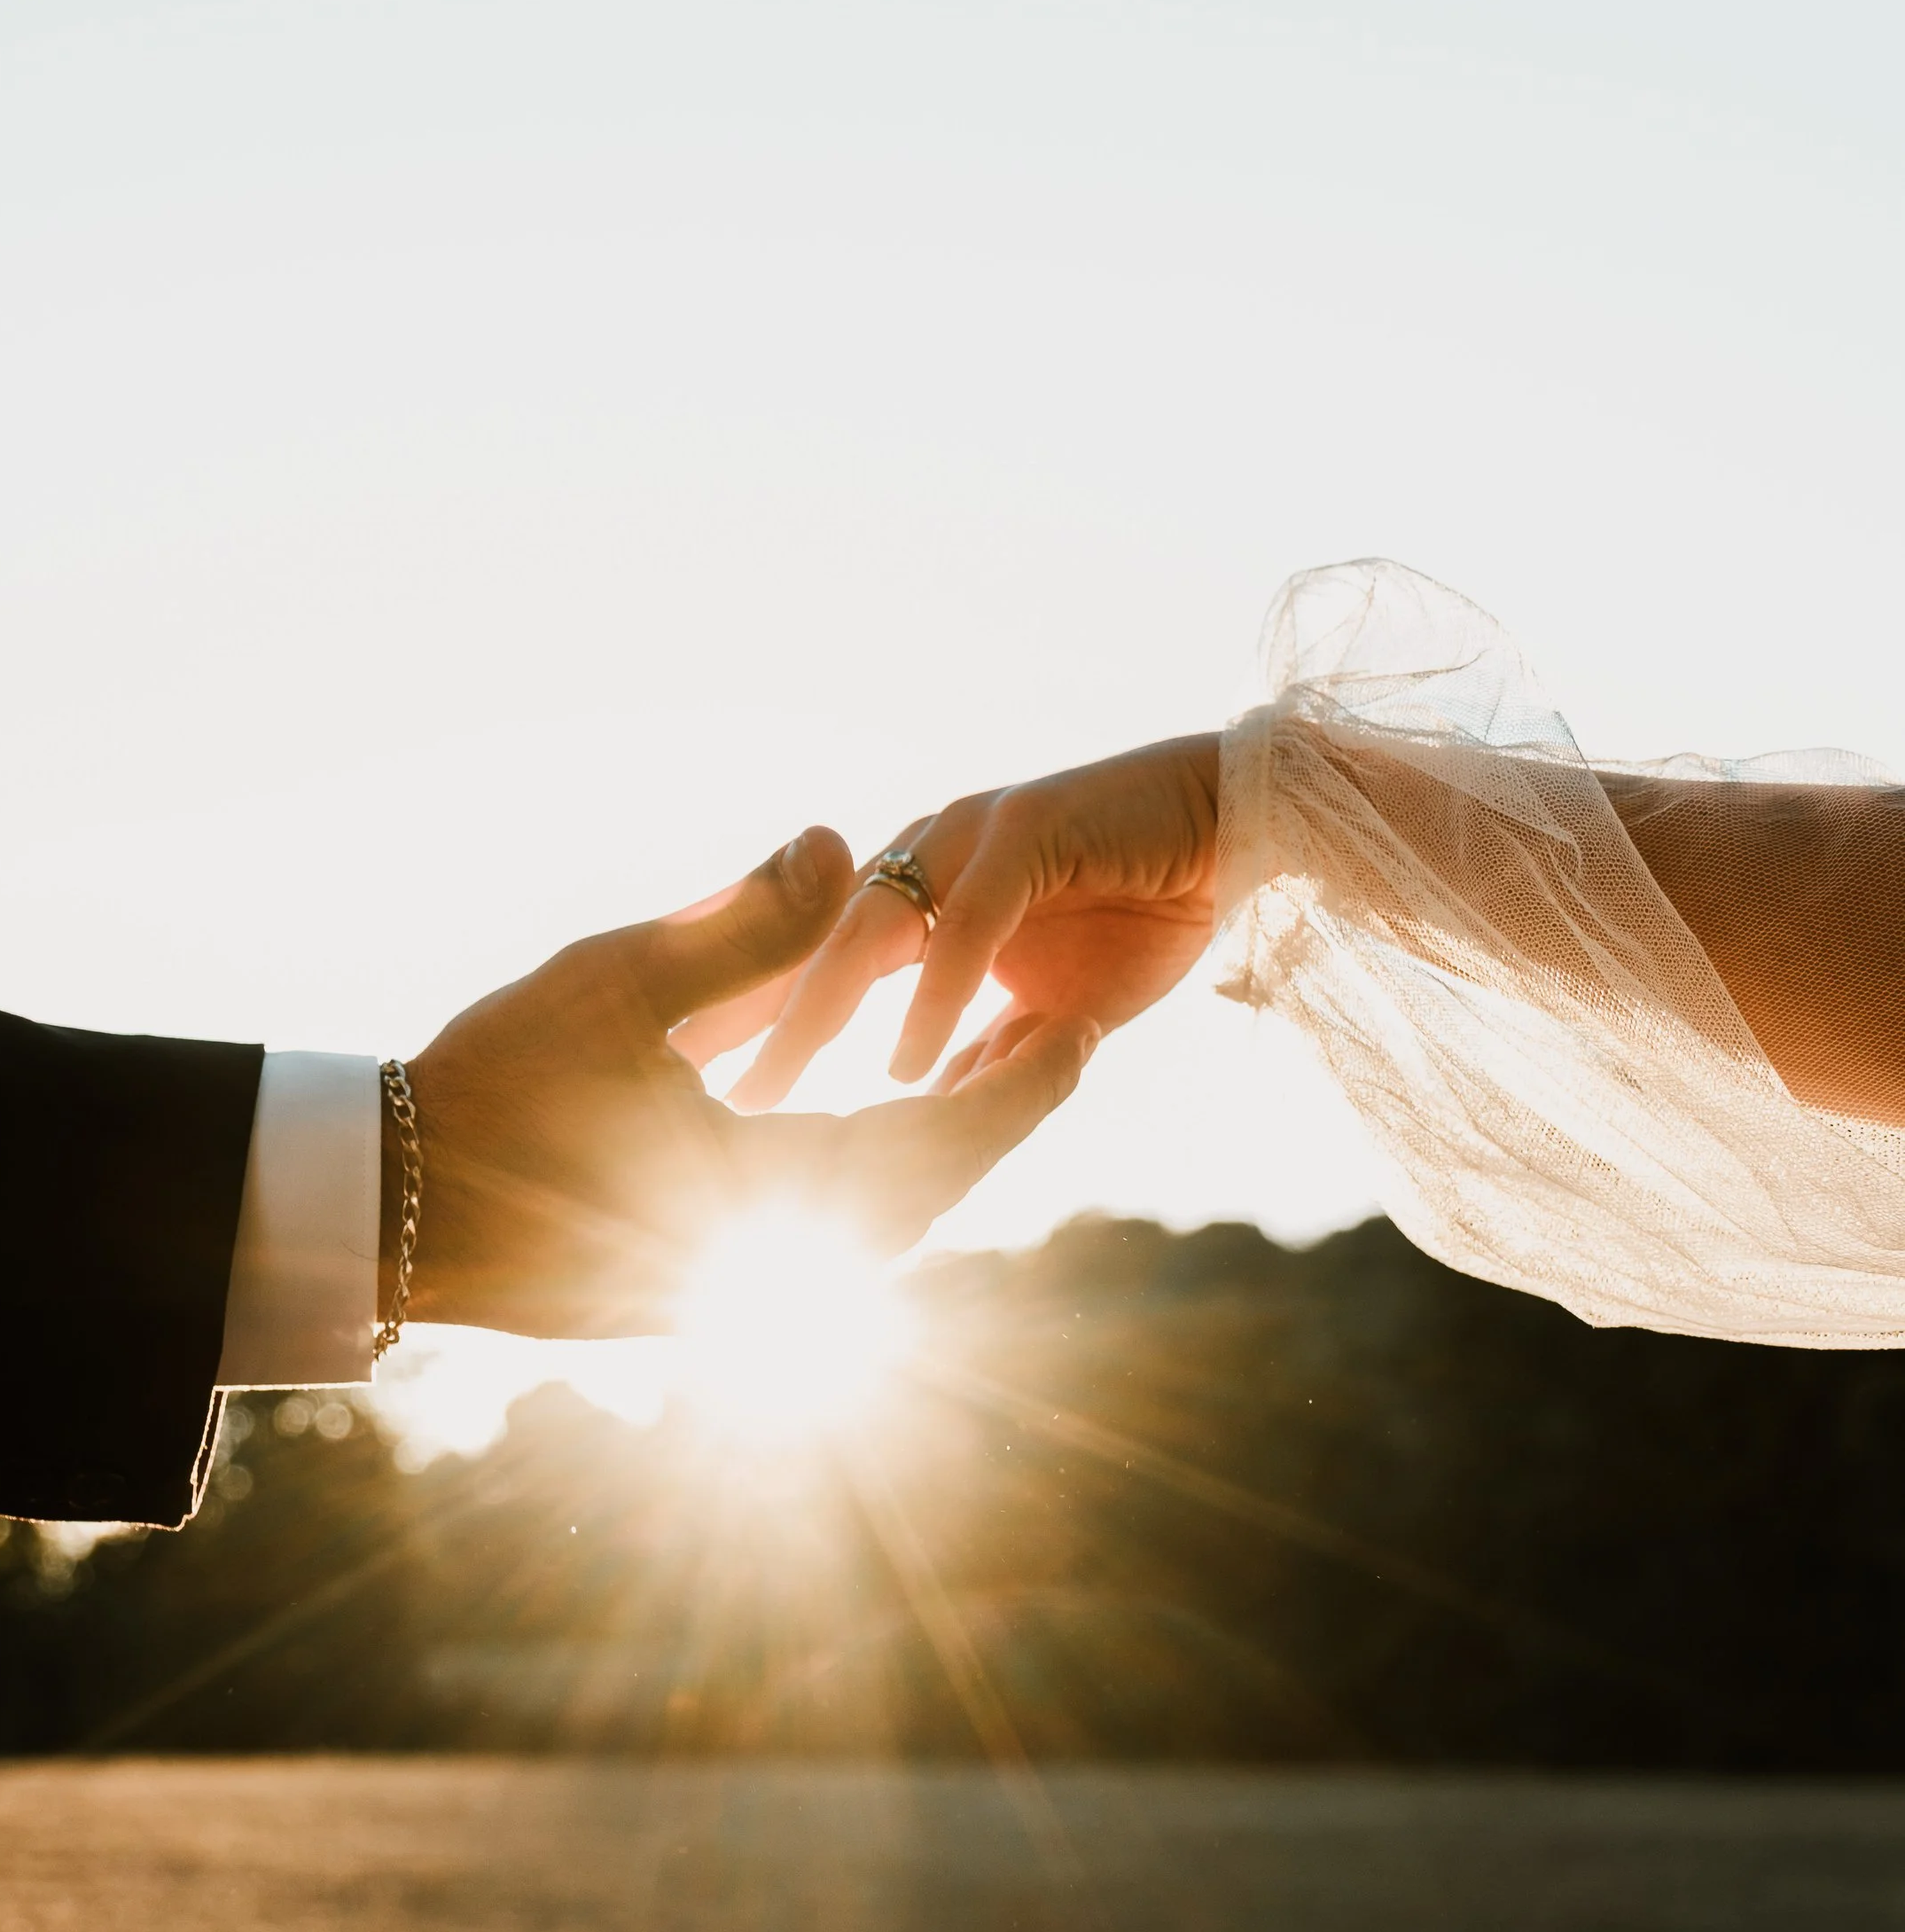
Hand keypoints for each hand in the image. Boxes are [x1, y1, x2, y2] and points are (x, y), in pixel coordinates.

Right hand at [388, 829, 1096, 1336]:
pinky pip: (801, 1255)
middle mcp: (762, 1271)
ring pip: (864, 1236)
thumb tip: (838, 838)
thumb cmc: (484, 1090)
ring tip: (961, 1081)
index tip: (1084, 1033)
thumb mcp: (612, 983)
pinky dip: (849, 1192)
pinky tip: (843, 1139)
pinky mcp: (673, 1308)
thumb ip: (739, 922)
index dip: (1019, 1090)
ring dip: (921, 1160)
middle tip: (1045, 1046)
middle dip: (986, 1124)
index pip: (938, 1146)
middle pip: (919, 1200)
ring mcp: (716, 1304)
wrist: (373, 1215)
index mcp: (768, 1197)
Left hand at [692, 736, 1221, 1110]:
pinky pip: (966, 930)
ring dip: (814, 1018)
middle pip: (810, 950)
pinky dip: (934, 1001)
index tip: (692, 1098)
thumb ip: (982, 1045)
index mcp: (915, 892)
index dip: (751, 1025)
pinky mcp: (1027, 833)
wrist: (1242, 823)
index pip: (808, 964)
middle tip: (689, 1105)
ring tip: (768, 1093)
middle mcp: (923, 859)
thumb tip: (934, 1107)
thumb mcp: (1045, 1002)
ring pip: (869, 934)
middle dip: (748, 1027)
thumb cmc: (1145, 906)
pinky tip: (904, 1070)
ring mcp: (969, 838)